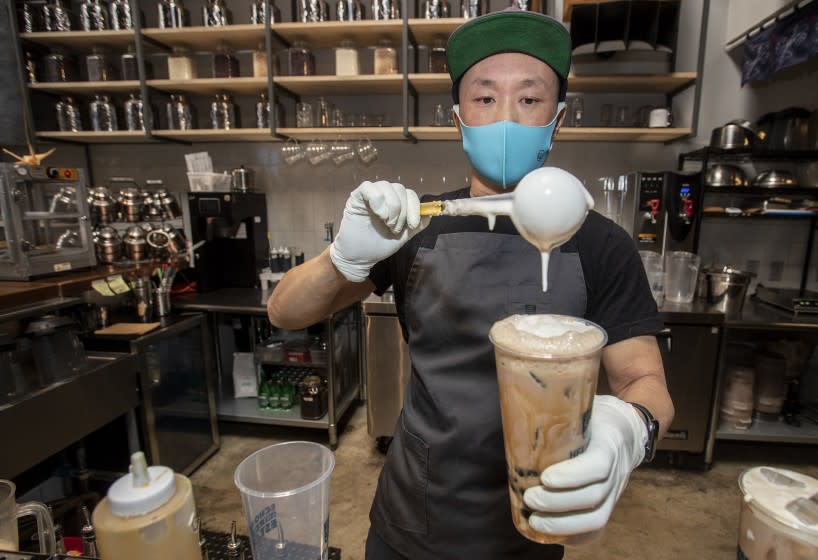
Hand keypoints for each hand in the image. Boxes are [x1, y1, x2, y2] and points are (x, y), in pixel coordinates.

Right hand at [330, 181, 422, 281]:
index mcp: (395, 203)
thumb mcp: (403, 236)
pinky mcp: (356, 197)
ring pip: (386, 186)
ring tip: (387, 224)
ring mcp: (370, 195)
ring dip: (391, 207)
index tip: (412, 224)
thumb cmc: (379, 245)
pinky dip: (377, 200)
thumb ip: (416, 225)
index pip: (410, 194)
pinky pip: (368, 187)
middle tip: (395, 228)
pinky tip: (379, 214)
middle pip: (400, 189)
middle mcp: (384, 195)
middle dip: (402, 211)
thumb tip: (431, 214)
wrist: (360, 257)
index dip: (414, 207)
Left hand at [523, 395, 647, 539]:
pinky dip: (574, 535)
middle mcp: (617, 470)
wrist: (626, 429)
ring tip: (534, 519)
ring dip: (563, 524)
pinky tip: (550, 533)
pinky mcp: (610, 504)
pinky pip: (597, 527)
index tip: (545, 478)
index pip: (598, 465)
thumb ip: (558, 410)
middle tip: (529, 498)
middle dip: (558, 503)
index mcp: (609, 441)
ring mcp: (616, 491)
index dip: (572, 476)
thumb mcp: (582, 407)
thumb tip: (517, 409)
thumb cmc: (594, 417)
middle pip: (593, 496)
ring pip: (597, 517)